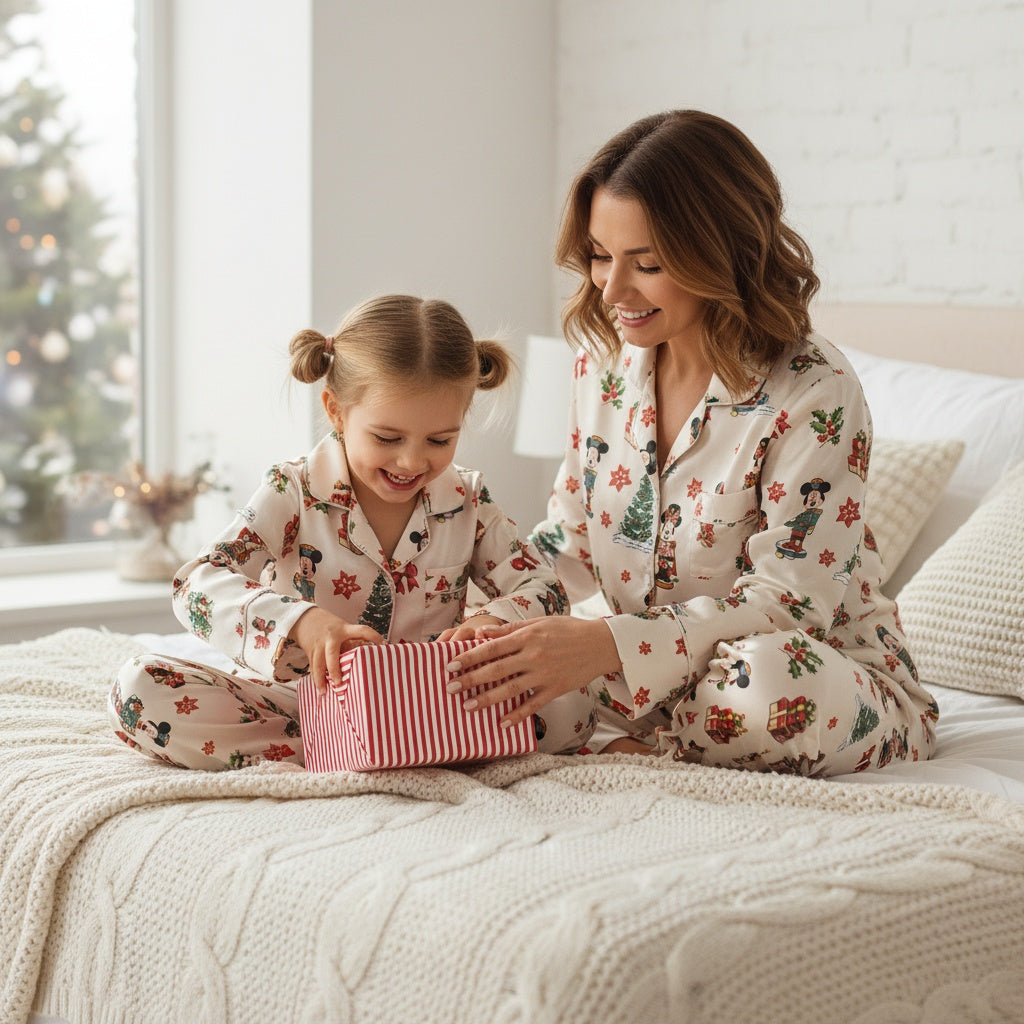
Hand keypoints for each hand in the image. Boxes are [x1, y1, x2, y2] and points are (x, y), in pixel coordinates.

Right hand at [289, 606, 383, 693]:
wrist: (305, 619)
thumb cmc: (329, 626)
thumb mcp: (342, 628)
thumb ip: (351, 641)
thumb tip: (368, 656)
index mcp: (343, 629)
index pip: (362, 630)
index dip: (374, 636)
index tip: (383, 644)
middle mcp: (330, 638)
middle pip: (332, 654)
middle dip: (335, 669)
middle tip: (340, 682)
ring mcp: (319, 646)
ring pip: (318, 664)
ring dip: (321, 679)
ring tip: (325, 691)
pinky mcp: (311, 653)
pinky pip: (313, 667)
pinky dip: (317, 679)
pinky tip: (320, 689)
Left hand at [445, 616, 621, 728]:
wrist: (600, 644)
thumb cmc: (568, 629)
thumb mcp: (539, 623)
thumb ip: (510, 629)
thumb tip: (483, 632)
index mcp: (527, 637)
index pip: (491, 648)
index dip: (469, 657)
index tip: (451, 664)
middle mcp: (533, 656)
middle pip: (495, 670)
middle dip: (470, 679)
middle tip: (450, 688)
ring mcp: (544, 675)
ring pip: (509, 690)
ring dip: (487, 699)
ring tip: (467, 706)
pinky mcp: (555, 690)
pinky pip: (532, 705)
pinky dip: (517, 715)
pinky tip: (502, 723)